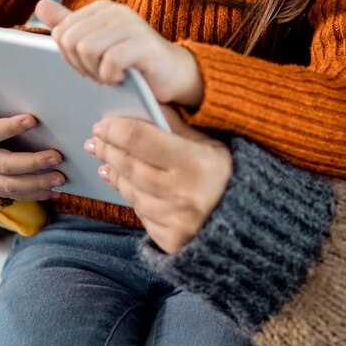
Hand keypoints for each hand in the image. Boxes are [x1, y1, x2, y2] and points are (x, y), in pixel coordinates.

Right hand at [0, 66, 66, 199]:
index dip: (10, 127)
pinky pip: (9, 194)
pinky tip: (52, 191)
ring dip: (37, 184)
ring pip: (9, 186)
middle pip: (4, 166)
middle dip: (33, 163)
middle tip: (58, 156)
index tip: (32, 119)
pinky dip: (31, 195)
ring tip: (61, 177)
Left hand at [37, 0, 203, 106]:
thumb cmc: (133, 62)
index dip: (68, 57)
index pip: (61, 32)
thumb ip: (69, 25)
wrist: (174, 74)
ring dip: (95, 72)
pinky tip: (122, 79)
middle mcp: (115, 11)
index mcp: (100, 8)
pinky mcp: (144, 44)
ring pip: (86, 50)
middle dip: (80, 66)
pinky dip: (111, 77)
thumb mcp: (97, 43)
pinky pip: (110, 62)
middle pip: (71, 41)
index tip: (88, 67)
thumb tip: (40, 5)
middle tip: (98, 75)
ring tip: (110, 77)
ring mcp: (131, 25)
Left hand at [85, 110, 231, 253]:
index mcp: (196, 162)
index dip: (115, 129)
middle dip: (107, 150)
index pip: (138, 138)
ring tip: (107, 162)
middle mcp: (183, 193)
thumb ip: (177, 127)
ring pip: (130, 191)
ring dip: (115, 174)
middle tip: (96, 141)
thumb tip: (146, 104)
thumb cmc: (226, 175)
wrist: (248, 223)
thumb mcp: (210, 145)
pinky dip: (134, 199)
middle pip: (128, 165)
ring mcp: (176, 220)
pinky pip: (141, 214)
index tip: (103, 124)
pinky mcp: (171, 240)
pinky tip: (126, 186)